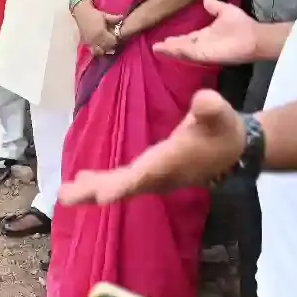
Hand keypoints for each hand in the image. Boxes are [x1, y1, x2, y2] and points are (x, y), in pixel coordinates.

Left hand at [61, 90, 244, 204]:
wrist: (233, 150)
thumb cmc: (223, 130)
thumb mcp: (220, 115)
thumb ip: (210, 109)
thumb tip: (205, 99)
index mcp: (170, 163)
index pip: (144, 176)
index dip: (124, 186)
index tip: (102, 197)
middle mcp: (158, 176)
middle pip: (123, 187)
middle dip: (95, 191)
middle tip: (65, 196)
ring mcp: (153, 179)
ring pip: (120, 187)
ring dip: (92, 190)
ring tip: (64, 193)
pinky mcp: (151, 175)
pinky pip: (122, 183)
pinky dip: (102, 183)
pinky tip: (82, 178)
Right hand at [73, 4, 121, 54]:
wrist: (81, 13)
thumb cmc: (93, 14)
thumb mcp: (104, 15)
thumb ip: (114, 18)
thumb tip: (122, 17)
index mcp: (101, 32)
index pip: (112, 41)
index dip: (116, 40)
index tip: (117, 37)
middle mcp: (95, 39)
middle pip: (107, 47)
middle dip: (111, 45)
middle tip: (112, 41)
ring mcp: (90, 42)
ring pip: (100, 51)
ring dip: (104, 49)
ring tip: (106, 45)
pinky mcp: (86, 43)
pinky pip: (93, 51)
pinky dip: (97, 51)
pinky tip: (99, 47)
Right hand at [154, 0, 259, 63]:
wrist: (255, 37)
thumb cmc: (242, 25)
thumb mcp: (225, 11)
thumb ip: (214, 6)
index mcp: (206, 35)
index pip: (187, 38)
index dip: (176, 39)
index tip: (163, 40)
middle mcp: (203, 44)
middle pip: (182, 47)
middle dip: (169, 47)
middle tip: (155, 47)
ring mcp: (204, 51)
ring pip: (183, 51)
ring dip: (171, 50)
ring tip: (157, 48)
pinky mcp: (206, 55)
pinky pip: (190, 53)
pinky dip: (179, 51)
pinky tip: (168, 48)